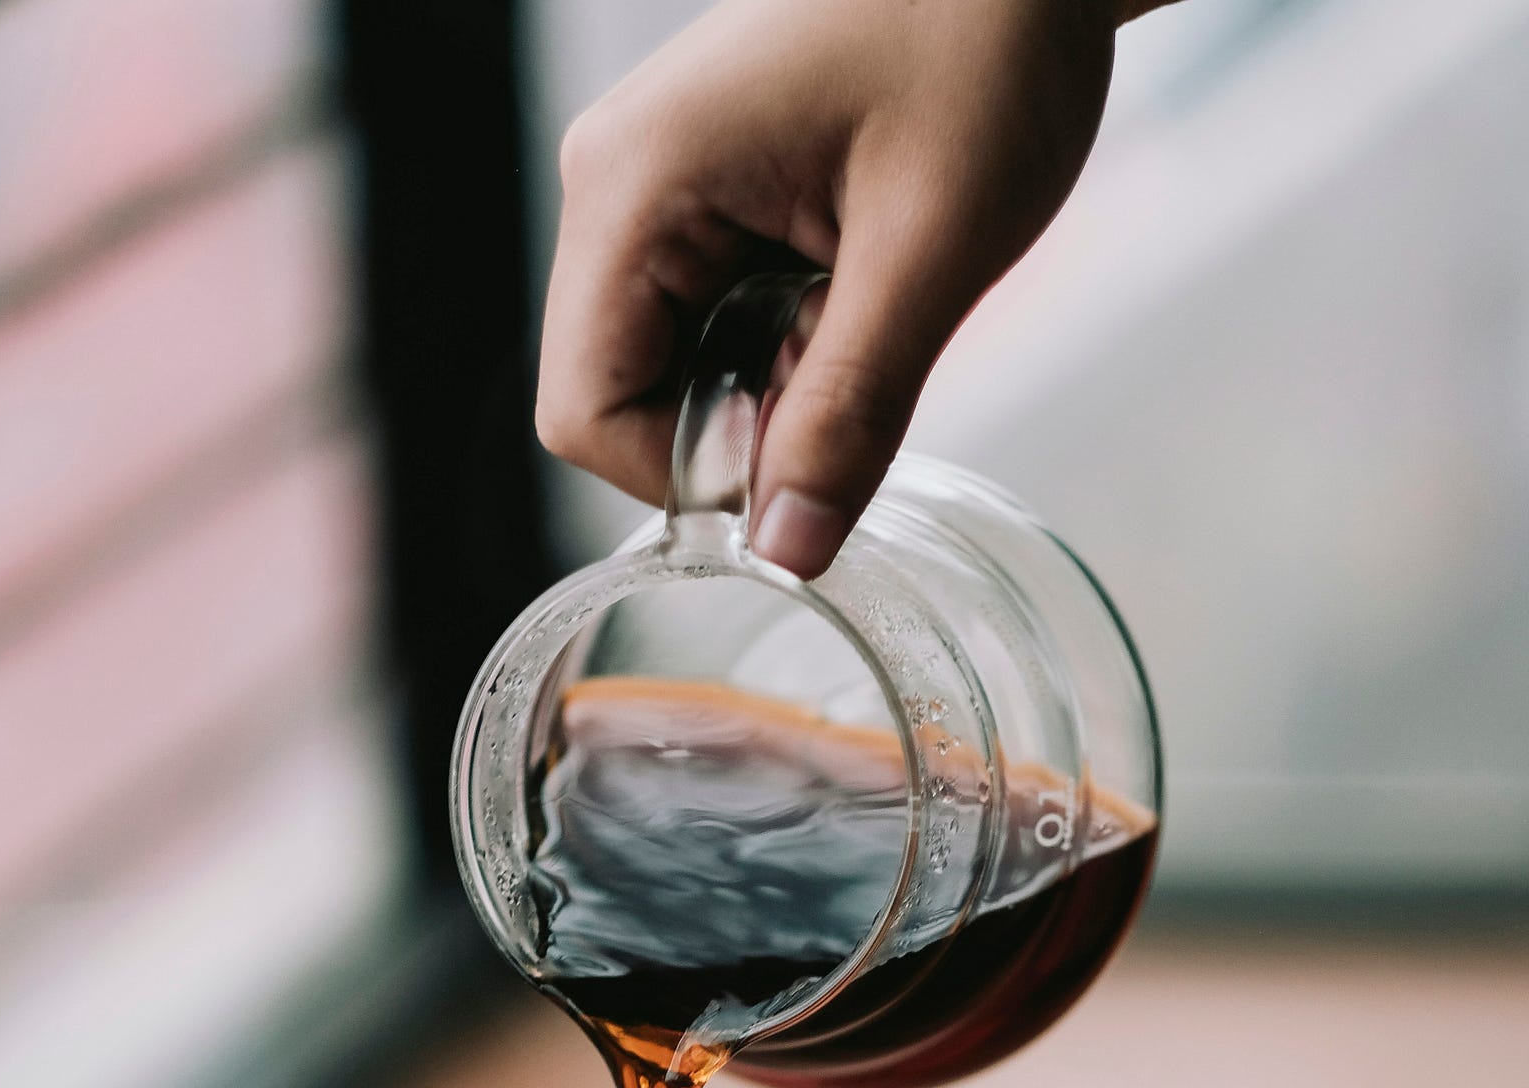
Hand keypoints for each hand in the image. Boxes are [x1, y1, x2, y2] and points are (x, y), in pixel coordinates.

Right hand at [537, 0, 1155, 576]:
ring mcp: (653, 188)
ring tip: (869, 307)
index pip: (583, 412)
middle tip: (858, 370)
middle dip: (737, 428)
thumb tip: (789, 555)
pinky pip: (710, 326)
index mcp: (633, 183)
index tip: (804, 457)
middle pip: (619, 399)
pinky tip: (857, 286)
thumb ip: (851, 412)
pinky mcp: (701, 196)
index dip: (687, 475)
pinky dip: (785, 345)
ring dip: (771, 388)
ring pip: (673, 372)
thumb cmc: (985, 39)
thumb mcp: (931, 249)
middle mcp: (615, 185)